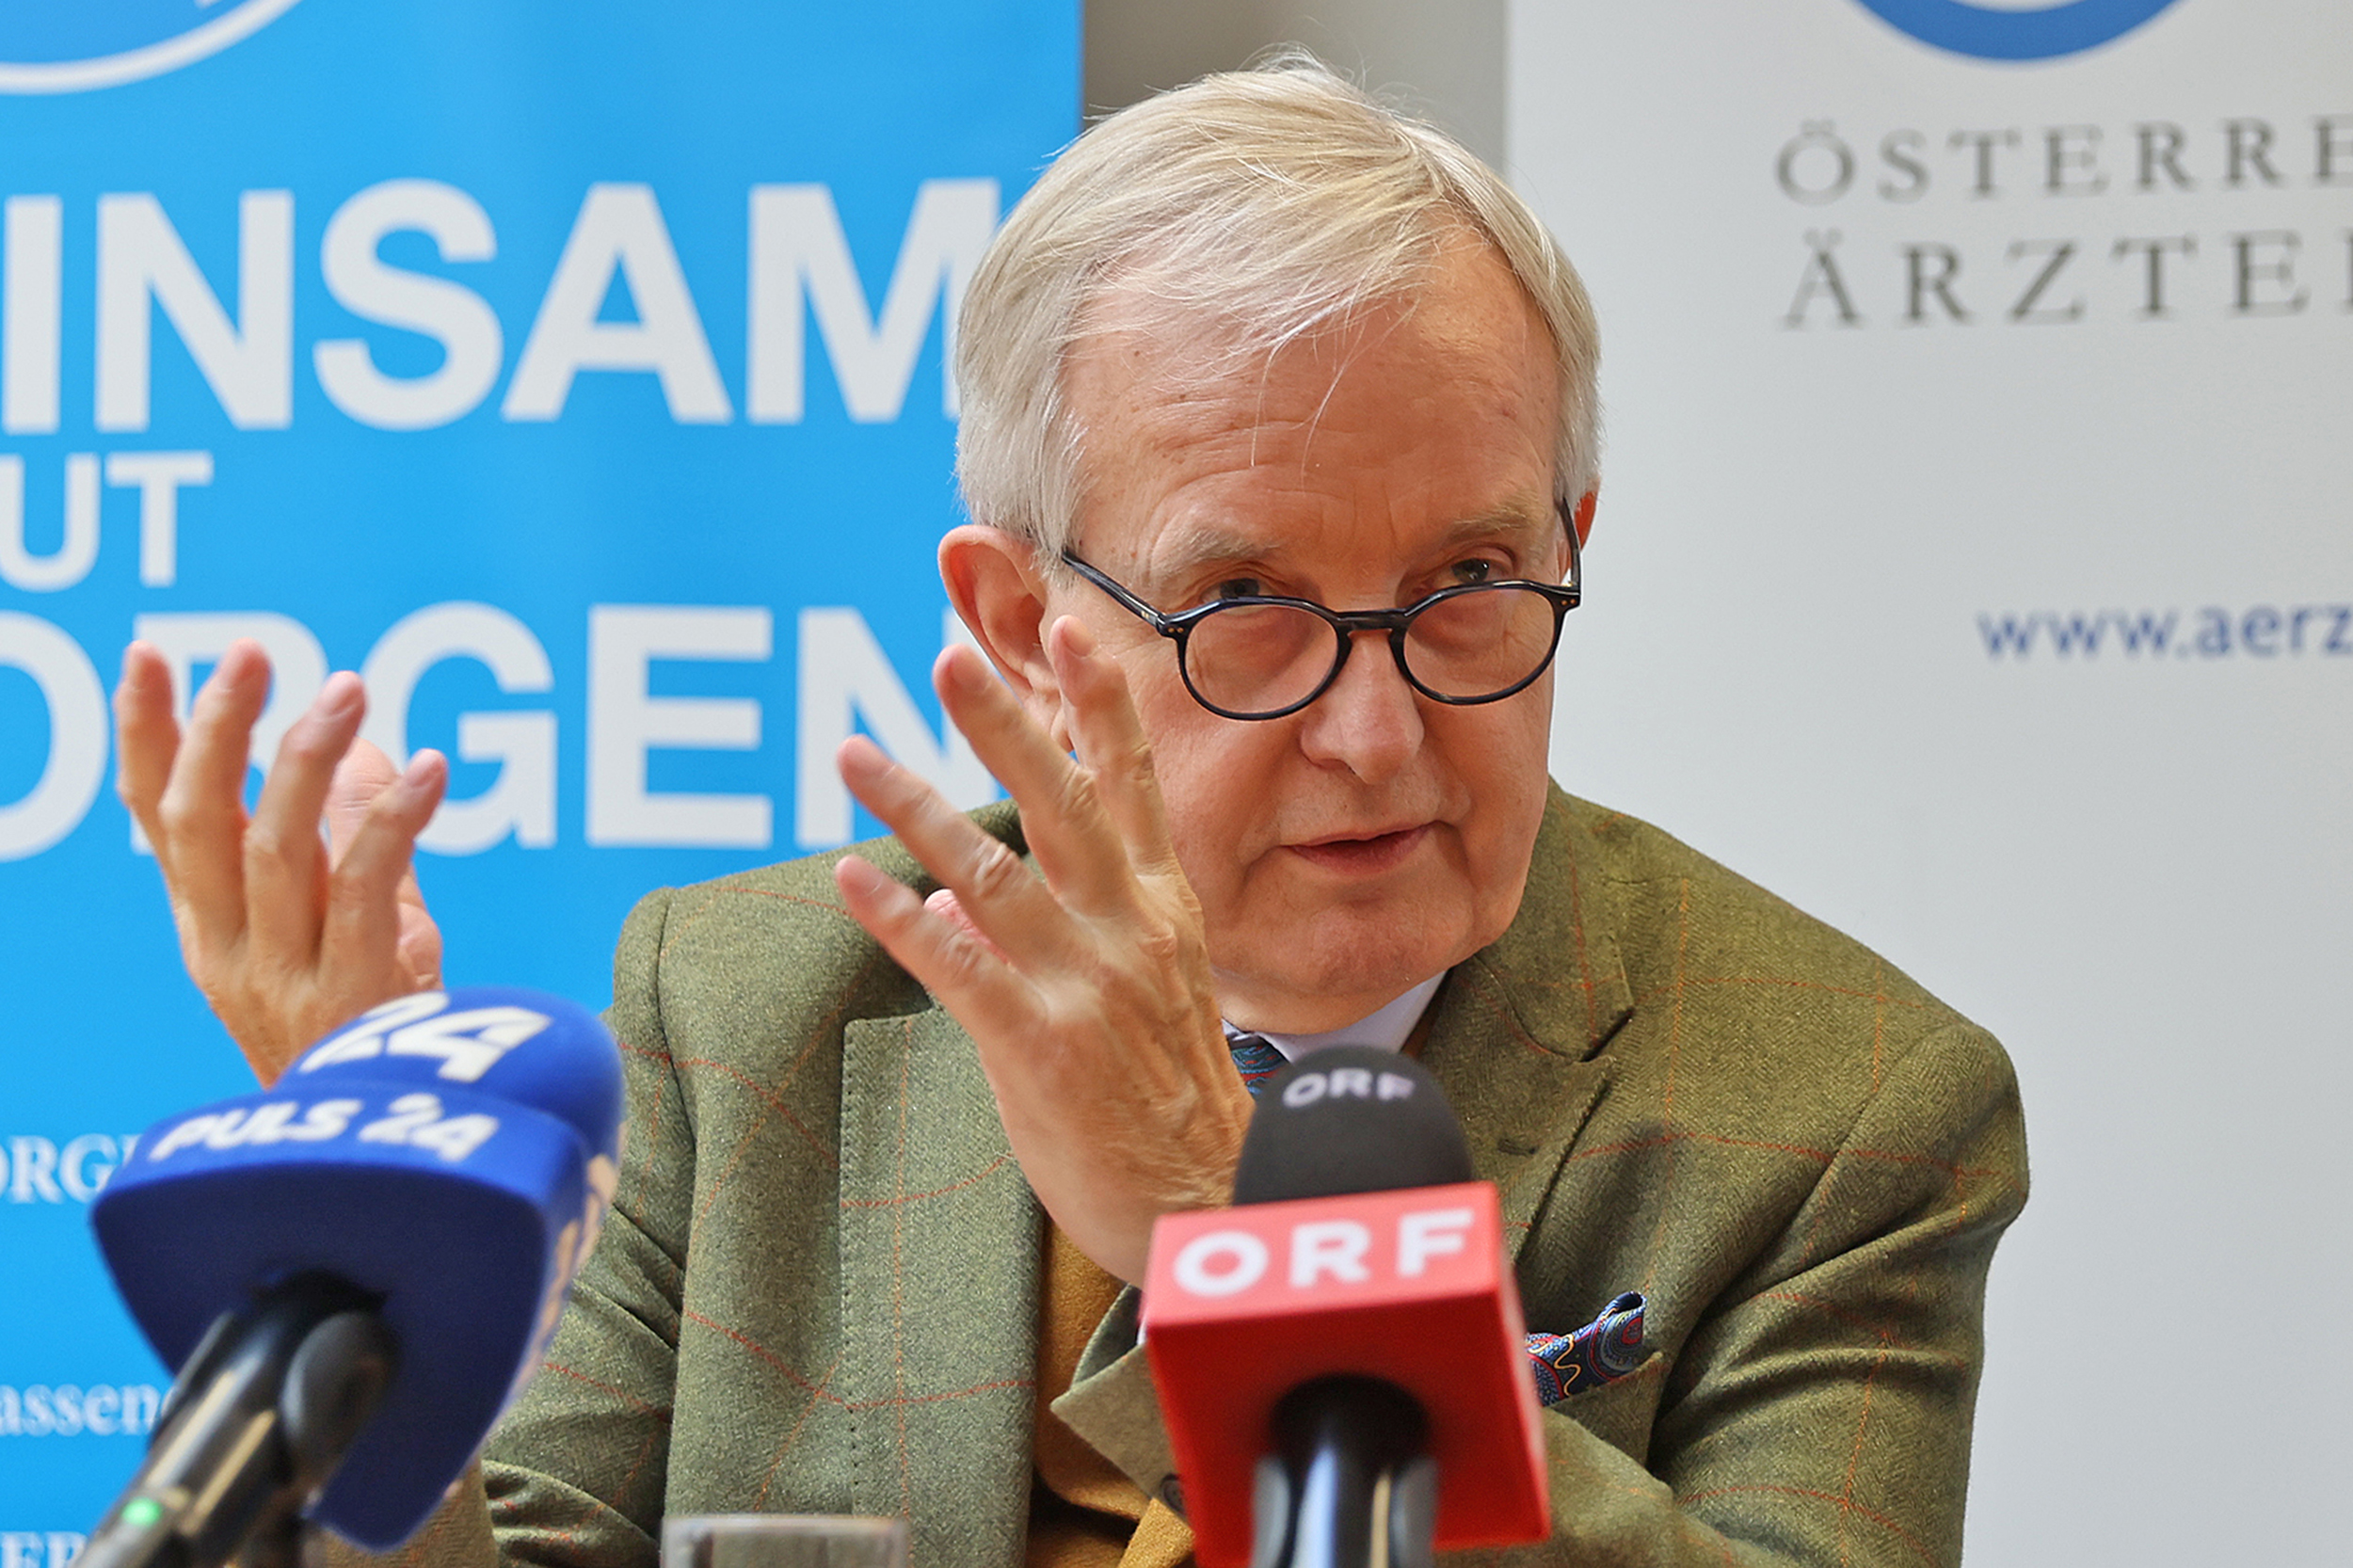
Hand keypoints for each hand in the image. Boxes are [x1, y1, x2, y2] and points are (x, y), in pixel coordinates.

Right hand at [115, 639, 448, 1085]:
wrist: (391, 1149)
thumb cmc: (368, 1027)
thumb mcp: (347, 922)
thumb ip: (351, 836)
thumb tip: (363, 744)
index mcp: (208, 924)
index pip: (159, 818)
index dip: (149, 734)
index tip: (150, 654)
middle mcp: (227, 948)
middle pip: (198, 824)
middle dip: (216, 731)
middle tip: (251, 653)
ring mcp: (282, 976)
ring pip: (273, 850)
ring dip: (308, 762)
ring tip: (348, 690)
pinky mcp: (348, 996)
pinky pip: (362, 893)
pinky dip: (392, 825)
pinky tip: (428, 772)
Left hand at [833, 618, 1252, 1283]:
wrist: (1207, 1205)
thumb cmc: (1170, 1102)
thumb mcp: (1146, 994)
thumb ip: (1062, 927)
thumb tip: (949, 887)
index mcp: (1163, 909)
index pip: (1133, 784)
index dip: (1101, 702)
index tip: (1070, 623)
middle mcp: (1129, 930)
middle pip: (1060, 802)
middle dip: (1003, 723)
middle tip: (950, 656)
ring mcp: (1086, 985)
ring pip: (989, 872)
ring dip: (913, 806)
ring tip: (853, 752)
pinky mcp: (1040, 1045)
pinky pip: (957, 966)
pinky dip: (900, 919)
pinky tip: (851, 879)